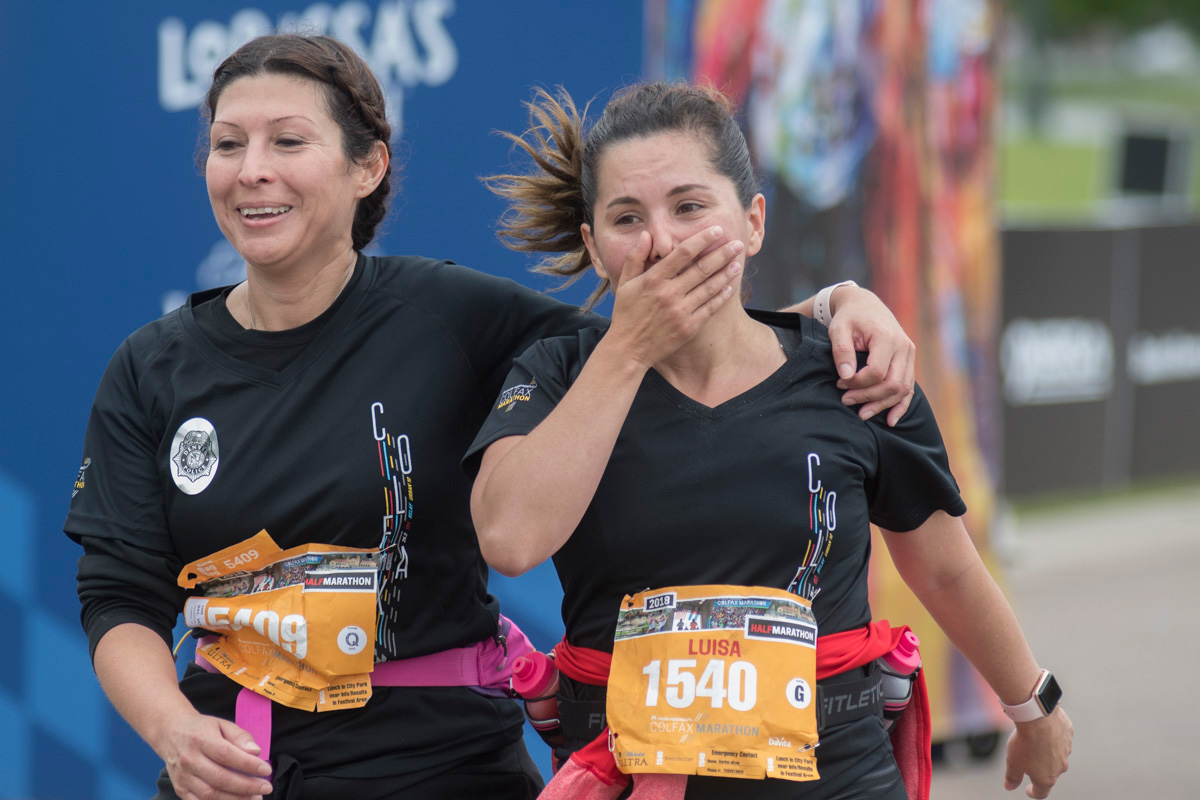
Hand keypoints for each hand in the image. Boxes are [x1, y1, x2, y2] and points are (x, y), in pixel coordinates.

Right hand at [156, 712, 273, 799]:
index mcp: (201, 739)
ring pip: (210, 794)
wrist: (170, 733)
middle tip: (265, 788)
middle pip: (220, 778)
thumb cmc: (201, 729)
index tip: (266, 770)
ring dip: (235, 799)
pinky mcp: (180, 789)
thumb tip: (256, 751)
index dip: (248, 764)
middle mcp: (189, 760)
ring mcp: (183, 777)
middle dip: (246, 786)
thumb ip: (240, 736)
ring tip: (255, 798)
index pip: (227, 755)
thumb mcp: (222, 724)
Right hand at [606, 226, 742, 368]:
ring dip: (726, 274)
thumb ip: (635, 258)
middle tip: (737, 244)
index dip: (702, 239)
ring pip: (709, 287)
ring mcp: (680, 311)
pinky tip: (730, 287)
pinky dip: (721, 296)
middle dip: (722, 254)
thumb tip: (647, 235)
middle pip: (702, 268)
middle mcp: (669, 294)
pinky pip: (710, 308)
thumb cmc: (626, 314)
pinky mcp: (688, 327)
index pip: (683, 253)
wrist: (628, 349)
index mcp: (653, 280)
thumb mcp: (625, 283)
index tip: (716, 231)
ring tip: (737, 263)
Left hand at [827, 286, 914, 425]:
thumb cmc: (849, 317)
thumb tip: (846, 377)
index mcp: (886, 337)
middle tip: (846, 401)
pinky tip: (890, 420)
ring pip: (902, 389)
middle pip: (892, 383)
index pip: (877, 372)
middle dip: (869, 397)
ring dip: (882, 405)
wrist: (865, 304)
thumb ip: (842, 351)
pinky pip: (909, 388)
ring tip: (861, 414)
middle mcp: (903, 346)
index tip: (840, 383)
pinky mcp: (908, 361)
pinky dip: (900, 405)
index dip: (858, 383)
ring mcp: (909, 354)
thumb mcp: (838, 329)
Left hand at [1004, 707, 1072, 797]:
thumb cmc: (1025, 742)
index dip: (1034, 792)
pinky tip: (1042, 729)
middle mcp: (1060, 767)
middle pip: (1049, 773)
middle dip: (1039, 770)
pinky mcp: (1068, 735)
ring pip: (1056, 755)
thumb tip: (1010, 787)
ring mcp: (1066, 751)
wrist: (1038, 717)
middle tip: (1028, 761)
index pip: (1041, 792)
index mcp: (1046, 778)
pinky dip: (1052, 737)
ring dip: (1046, 752)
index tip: (1028, 790)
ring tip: (1033, 742)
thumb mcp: (1013, 762)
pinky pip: (1060, 738)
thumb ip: (1013, 777)